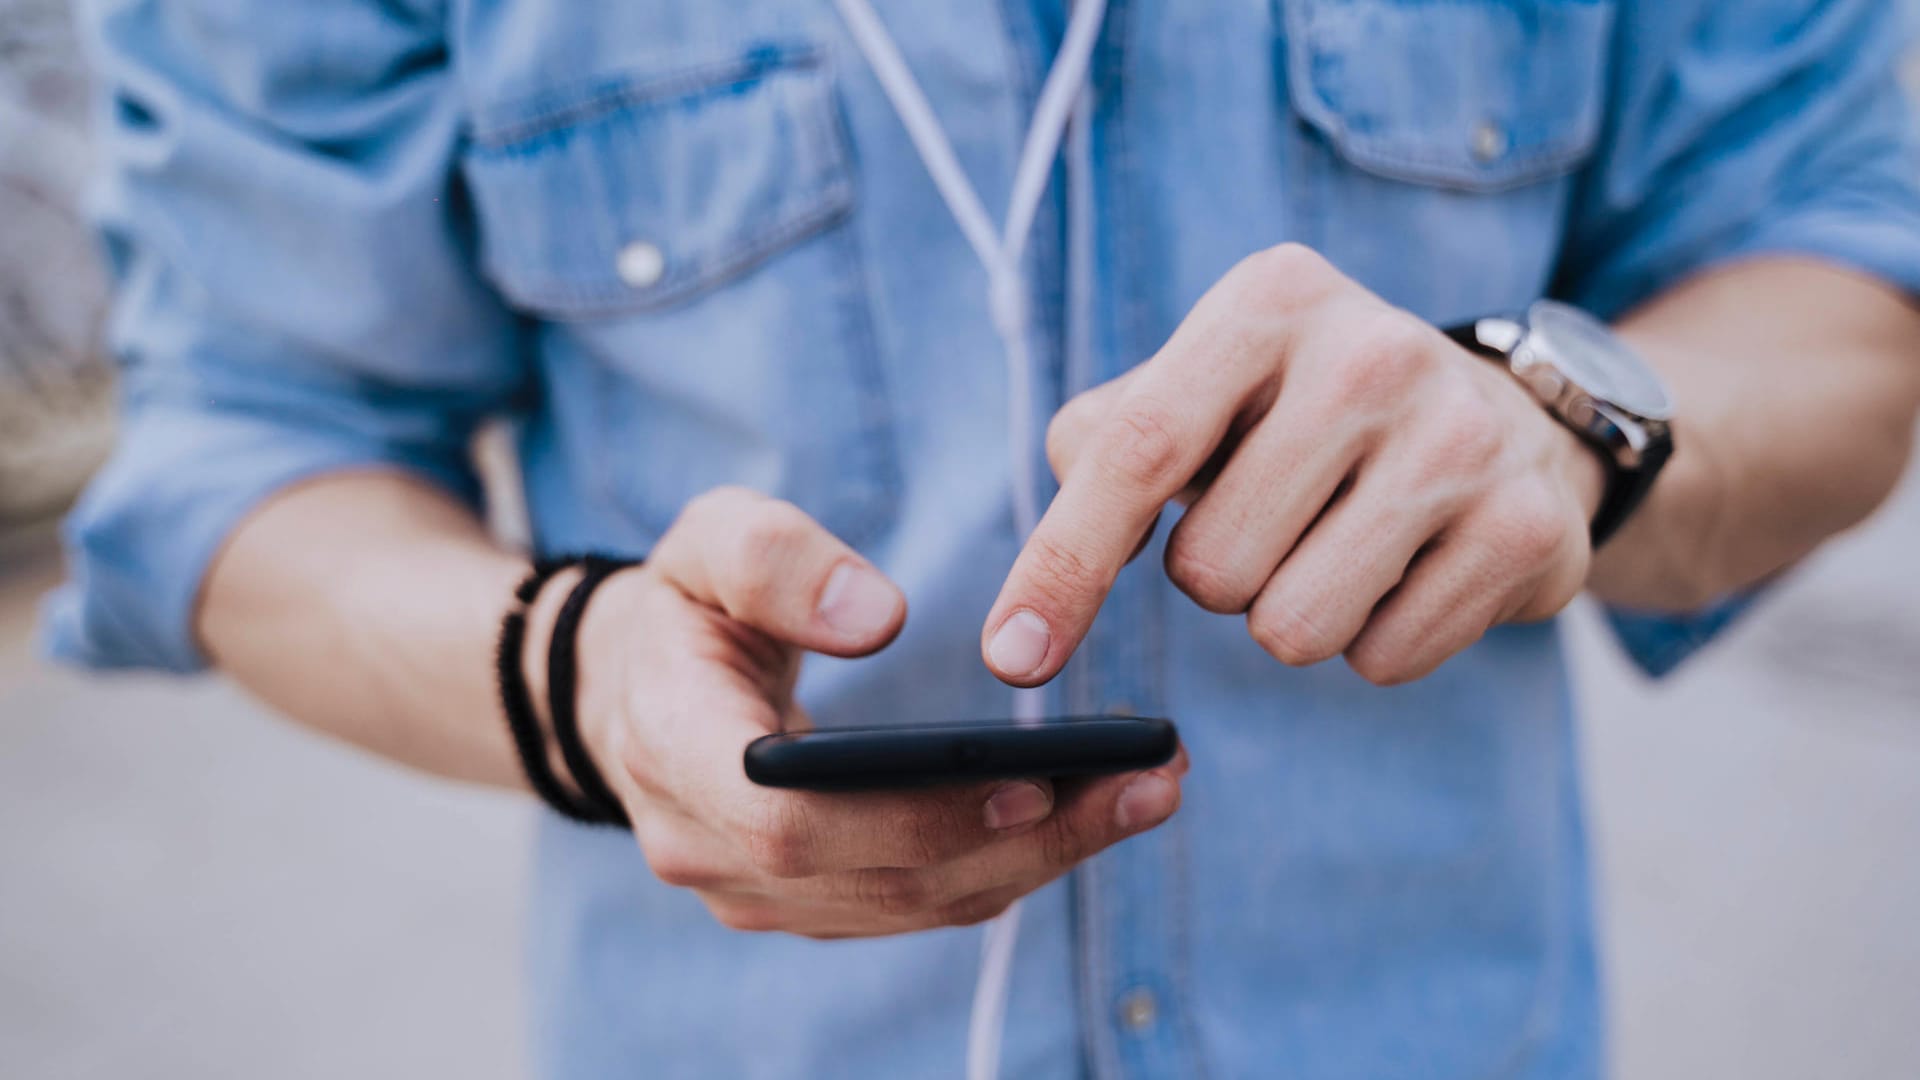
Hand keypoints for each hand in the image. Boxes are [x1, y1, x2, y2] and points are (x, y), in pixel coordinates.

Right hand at [569, 487, 1185, 938]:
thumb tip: (876, 618)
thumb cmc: (685, 602)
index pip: (787, 821)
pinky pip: (920, 903)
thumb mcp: (704, 541)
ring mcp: (755, 892)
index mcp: (671, 750)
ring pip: (914, 905)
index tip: (1029, 780)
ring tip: (1149, 793)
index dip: (909, 815)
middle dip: (1024, 839)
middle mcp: (706, 849)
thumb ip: (774, 559)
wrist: (632, 684)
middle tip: (1148, 783)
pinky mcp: (808, 901)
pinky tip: (1093, 814)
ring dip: (1041, 859)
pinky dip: (1013, 863)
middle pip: (879, 878)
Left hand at [982, 244, 1604, 687]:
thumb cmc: (1304, 414)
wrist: (1503, 419)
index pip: (1139, 451)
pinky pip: (1384, 660)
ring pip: (1294, 631)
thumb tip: (1041, 588)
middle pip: (1212, 570)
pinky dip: (1375, 641)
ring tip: (1342, 542)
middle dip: (1221, 577)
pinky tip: (1410, 568)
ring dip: (1294, 616)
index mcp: (1270, 299)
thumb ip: (1106, 444)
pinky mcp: (1528, 528)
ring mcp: (1462, 439)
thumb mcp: (1205, 387)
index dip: (1063, 565)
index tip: (1010, 658)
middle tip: (1279, 517)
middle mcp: (1373, 351)